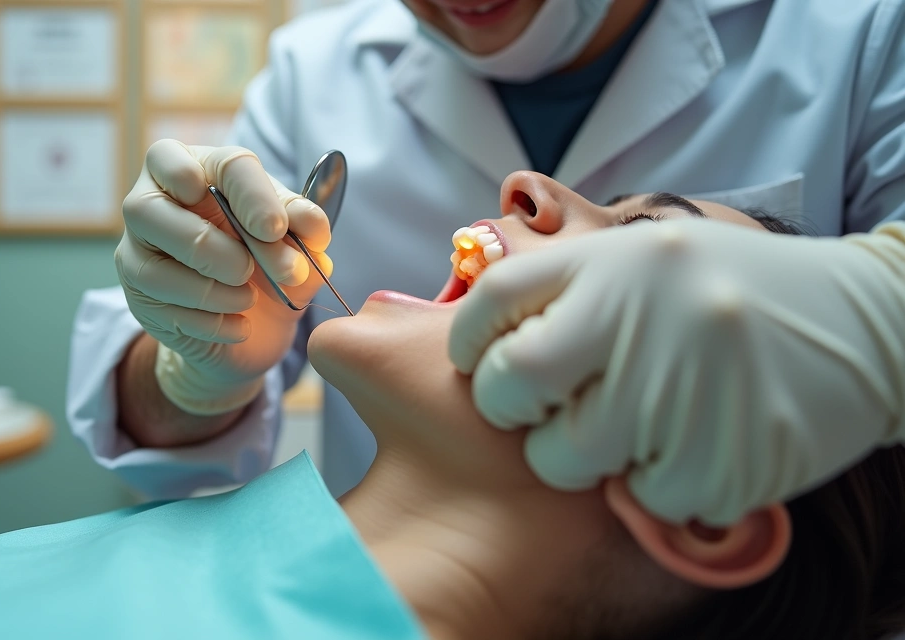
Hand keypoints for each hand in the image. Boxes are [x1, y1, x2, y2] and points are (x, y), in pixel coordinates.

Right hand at [117, 140, 331, 414]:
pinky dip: (209, 322)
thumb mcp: (293, 244)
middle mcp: (152, 200)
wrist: (254, 326)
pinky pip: (162, 310)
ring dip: (208, 289)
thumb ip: (303, 230)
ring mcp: (136, 251)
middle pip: (149, 208)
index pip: (215, 163)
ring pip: (150, 268)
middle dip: (209, 246)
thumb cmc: (267, 265)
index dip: (249, 195)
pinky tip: (238, 326)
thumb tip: (313, 226)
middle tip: (250, 270)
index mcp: (199, 166)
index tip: (276, 228)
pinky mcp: (137, 298)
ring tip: (247, 300)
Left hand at [449, 220, 904, 524]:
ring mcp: (683, 388)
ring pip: (565, 457)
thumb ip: (572, 288)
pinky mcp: (723, 457)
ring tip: (638, 425)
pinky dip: (657, 485)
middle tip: (543, 408)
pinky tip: (697, 446)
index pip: (495, 299)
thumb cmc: (735, 293)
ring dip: (585, 454)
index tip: (480, 362)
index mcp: (616, 260)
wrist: (871, 323)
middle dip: (511, 406)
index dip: (472, 339)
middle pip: (513, 381)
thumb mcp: (651, 258)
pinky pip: (642, 497)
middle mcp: (642, 315)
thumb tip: (483, 336)